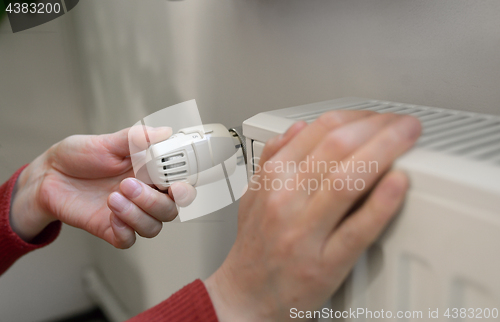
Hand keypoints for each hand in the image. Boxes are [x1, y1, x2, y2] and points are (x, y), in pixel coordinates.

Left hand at [10, 127, 195, 247]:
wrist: (48, 175)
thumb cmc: (79, 156)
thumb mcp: (107, 142)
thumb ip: (136, 138)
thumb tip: (165, 132)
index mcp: (149, 174)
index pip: (180, 186)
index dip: (184, 188)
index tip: (175, 184)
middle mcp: (143, 195)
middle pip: (170, 210)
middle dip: (154, 201)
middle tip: (129, 184)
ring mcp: (128, 213)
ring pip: (153, 227)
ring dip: (137, 214)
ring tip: (113, 197)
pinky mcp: (111, 228)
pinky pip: (129, 240)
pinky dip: (125, 230)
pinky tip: (111, 215)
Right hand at [205, 111, 420, 320]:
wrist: (246, 296)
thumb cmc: (254, 248)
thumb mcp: (252, 195)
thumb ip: (272, 158)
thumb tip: (298, 129)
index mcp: (273, 180)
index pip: (319, 131)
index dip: (356, 117)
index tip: (377, 117)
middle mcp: (285, 200)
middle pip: (337, 148)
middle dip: (377, 127)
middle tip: (403, 123)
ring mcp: (304, 232)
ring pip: (347, 180)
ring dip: (384, 152)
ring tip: (408, 139)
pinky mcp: (325, 264)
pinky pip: (356, 230)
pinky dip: (380, 204)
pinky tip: (399, 184)